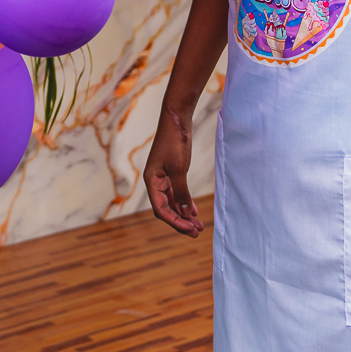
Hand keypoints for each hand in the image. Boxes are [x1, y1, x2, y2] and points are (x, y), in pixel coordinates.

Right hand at [144, 108, 203, 237]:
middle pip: (166, 208)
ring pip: (173, 202)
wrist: (176, 119)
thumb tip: (184, 213)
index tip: (189, 229)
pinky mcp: (172, 172)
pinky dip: (185, 202)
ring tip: (198, 225)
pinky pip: (177, 193)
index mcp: (152, 181)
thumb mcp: (179, 168)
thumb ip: (181, 192)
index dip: (175, 221)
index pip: (161, 209)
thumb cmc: (174, 141)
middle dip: (180, 221)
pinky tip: (193, 211)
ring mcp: (164, 177)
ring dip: (184, 214)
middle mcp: (155, 181)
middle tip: (196, 232)